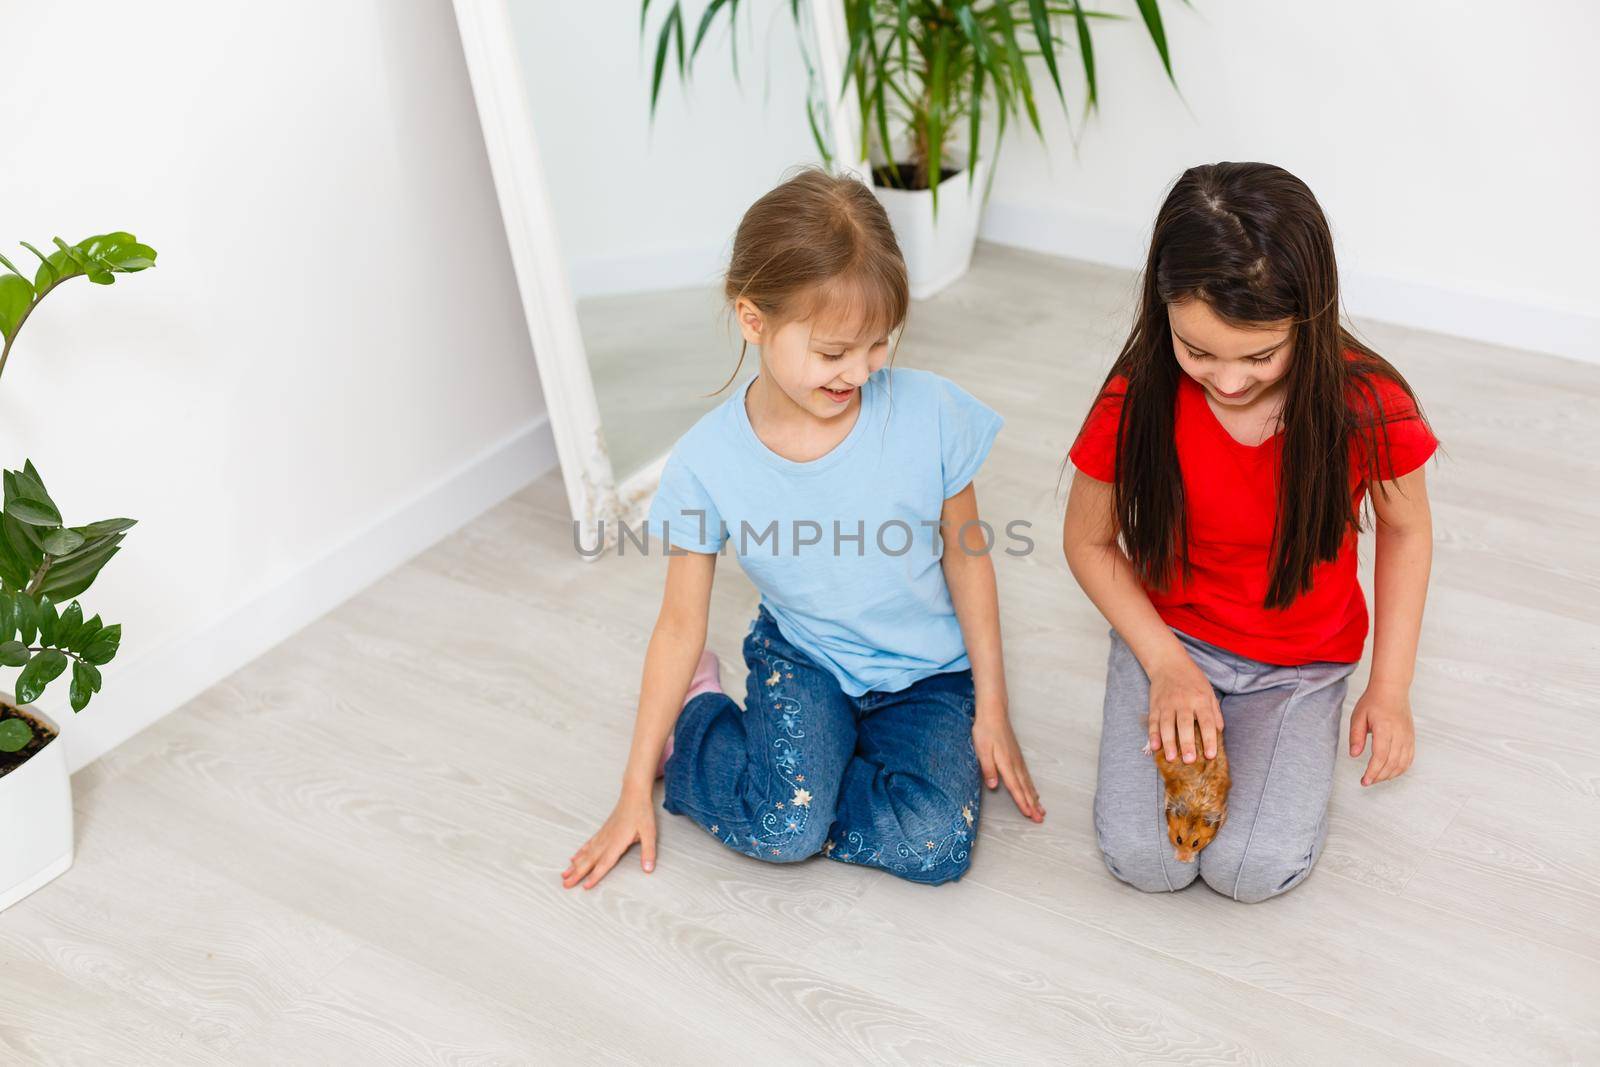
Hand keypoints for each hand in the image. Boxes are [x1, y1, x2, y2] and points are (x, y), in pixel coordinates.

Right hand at [562, 787, 656, 889]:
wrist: (633, 794)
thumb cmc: (642, 813)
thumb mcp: (650, 832)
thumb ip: (648, 852)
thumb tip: (648, 869)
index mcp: (617, 842)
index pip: (605, 863)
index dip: (595, 875)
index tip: (585, 886)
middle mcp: (607, 840)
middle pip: (590, 860)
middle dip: (577, 874)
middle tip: (565, 885)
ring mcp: (603, 835)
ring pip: (586, 853)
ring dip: (574, 865)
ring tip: (564, 875)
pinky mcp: (602, 831)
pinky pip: (588, 844)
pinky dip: (579, 853)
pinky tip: (573, 858)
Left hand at [972, 702, 1043, 821]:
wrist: (994, 714)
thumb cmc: (985, 731)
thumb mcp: (982, 750)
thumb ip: (988, 768)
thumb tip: (993, 786)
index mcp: (1006, 764)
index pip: (1015, 787)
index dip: (1022, 802)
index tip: (1029, 814)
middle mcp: (1015, 764)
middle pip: (1025, 788)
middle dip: (1033, 805)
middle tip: (1041, 819)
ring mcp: (1018, 761)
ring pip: (1028, 784)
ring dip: (1035, 798)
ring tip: (1042, 811)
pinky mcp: (1017, 757)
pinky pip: (1027, 777)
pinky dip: (1032, 787)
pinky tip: (1034, 793)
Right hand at [1147, 653, 1221, 762]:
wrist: (1168, 663)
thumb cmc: (1192, 680)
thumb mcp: (1209, 692)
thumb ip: (1214, 712)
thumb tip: (1219, 732)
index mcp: (1200, 699)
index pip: (1206, 722)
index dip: (1209, 739)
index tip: (1211, 755)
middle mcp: (1183, 702)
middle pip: (1185, 725)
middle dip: (1187, 743)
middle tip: (1190, 760)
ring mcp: (1167, 704)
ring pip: (1167, 725)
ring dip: (1168, 742)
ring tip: (1171, 758)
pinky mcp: (1155, 705)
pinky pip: (1153, 722)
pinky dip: (1153, 735)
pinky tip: (1155, 747)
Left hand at [1349, 682, 1414, 785]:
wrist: (1392, 690)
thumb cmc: (1373, 701)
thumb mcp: (1358, 716)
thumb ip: (1356, 736)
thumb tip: (1354, 755)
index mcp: (1385, 728)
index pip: (1380, 756)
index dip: (1372, 772)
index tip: (1364, 781)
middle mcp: (1400, 734)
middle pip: (1392, 763)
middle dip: (1379, 776)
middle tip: (1367, 781)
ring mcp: (1408, 737)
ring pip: (1402, 763)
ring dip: (1390, 775)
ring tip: (1376, 778)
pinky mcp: (1412, 738)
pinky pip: (1409, 759)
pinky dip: (1401, 769)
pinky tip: (1390, 772)